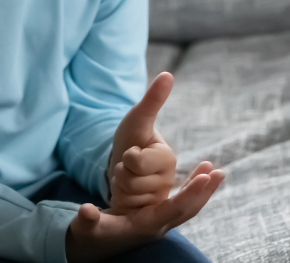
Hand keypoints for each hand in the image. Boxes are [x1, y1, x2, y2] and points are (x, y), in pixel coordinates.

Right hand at [66, 162, 224, 262]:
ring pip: (188, 206)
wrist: (92, 246)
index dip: (190, 194)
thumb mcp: (85, 229)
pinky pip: (182, 202)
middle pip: (188, 209)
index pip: (174, 210)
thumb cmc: (90, 236)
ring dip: (202, 189)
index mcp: (145, 227)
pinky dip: (192, 188)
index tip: (205, 178)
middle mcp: (158, 226)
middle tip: (219, 172)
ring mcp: (161, 222)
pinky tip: (201, 175)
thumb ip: (86, 221)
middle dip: (204, 192)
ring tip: (215, 170)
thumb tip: (84, 211)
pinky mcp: (160, 216)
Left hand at [107, 73, 177, 214]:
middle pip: (130, 182)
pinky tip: (129, 197)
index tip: (134, 153)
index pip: (135, 161)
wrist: (122, 166)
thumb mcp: (136, 120)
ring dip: (121, 187)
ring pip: (126, 198)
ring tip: (130, 181)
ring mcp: (159, 200)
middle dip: (122, 173)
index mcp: (168, 158)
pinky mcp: (149, 216)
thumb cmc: (131, 140)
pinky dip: (121, 202)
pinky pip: (124, 211)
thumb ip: (152, 100)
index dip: (127, 156)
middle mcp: (168, 181)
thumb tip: (168, 73)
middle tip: (130, 167)